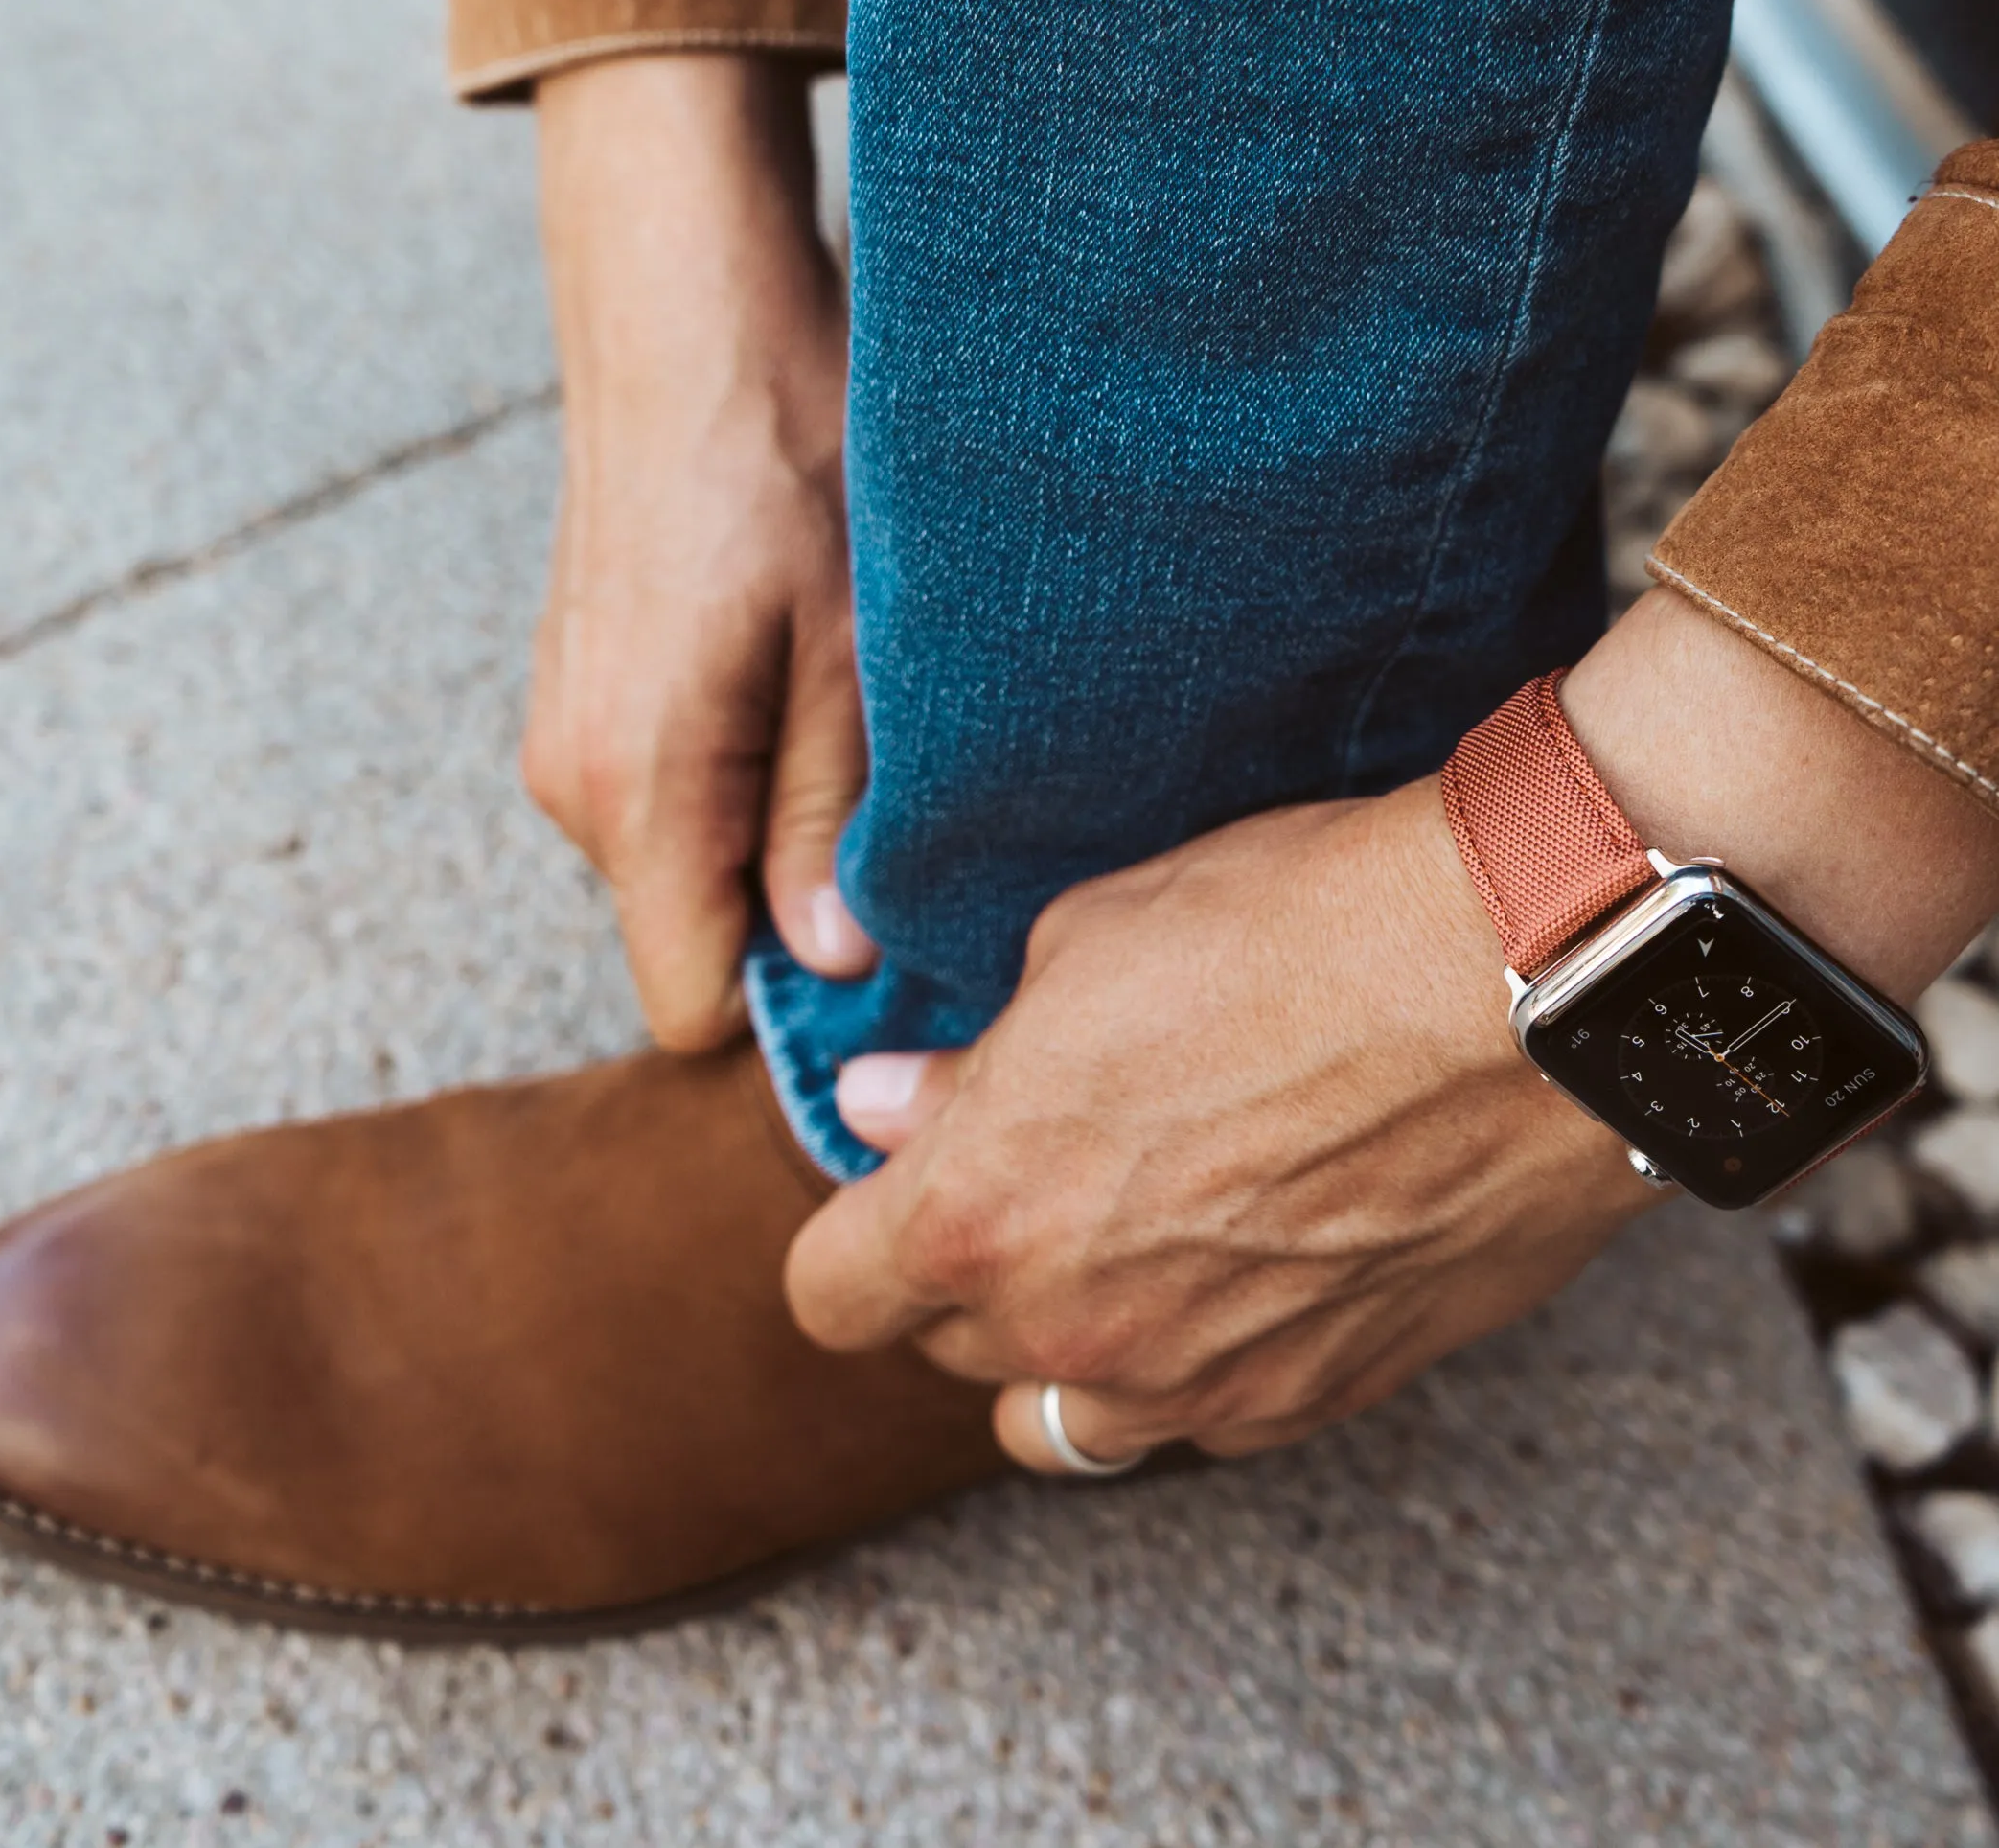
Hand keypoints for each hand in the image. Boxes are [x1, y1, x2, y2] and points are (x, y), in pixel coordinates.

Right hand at [524, 56, 872, 1050]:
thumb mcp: (852, 648)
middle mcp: (573, 783)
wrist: (682, 303)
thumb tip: (833, 958)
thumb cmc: (780, 448)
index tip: (883, 930)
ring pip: (686, 861)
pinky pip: (667, 791)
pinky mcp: (582, 693)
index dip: (793, 993)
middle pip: (692, 932)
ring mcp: (564, 736)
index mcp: (637, 788)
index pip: (690, 1003)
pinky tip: (789, 664)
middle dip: (792, 902)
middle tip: (890, 787)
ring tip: (842, 700)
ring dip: (770, 822)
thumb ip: (829, 817)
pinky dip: (736, 767)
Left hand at [786, 593, 1998, 1470]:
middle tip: (1040, 1171)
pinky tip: (1247, 1260)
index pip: (828, 1296)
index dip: (856, 1236)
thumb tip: (885, 1108)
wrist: (1522, 986)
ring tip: (1131, 1238)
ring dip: (1066, 1344)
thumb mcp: (1087, 945)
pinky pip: (1202, 1417)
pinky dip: (1193, 1361)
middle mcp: (1075, 1329)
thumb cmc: (1295, 933)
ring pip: (1066, 1418)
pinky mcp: (1320, 1398)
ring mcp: (1200, 1384)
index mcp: (980, 1212)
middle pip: (950, 1352)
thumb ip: (970, 1064)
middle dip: (968, 1270)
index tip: (901, 1181)